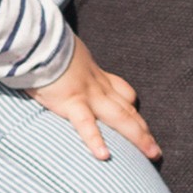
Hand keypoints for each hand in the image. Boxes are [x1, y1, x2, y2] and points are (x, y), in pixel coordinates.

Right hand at [34, 36, 159, 163]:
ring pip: (120, 117)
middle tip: (156, 151)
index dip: (131, 107)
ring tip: (152, 154)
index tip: (138, 120)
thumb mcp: (62, 52)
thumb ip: (64, 64)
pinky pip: (85, 124)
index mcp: (94, 73)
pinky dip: (95, 140)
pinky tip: (104, 156)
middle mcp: (97, 85)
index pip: (121, 91)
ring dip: (138, 137)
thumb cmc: (43, 44)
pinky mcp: (70, 100)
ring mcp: (87, 93)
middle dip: (144, 130)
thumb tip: (54, 68)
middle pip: (127, 109)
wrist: (37, 36)